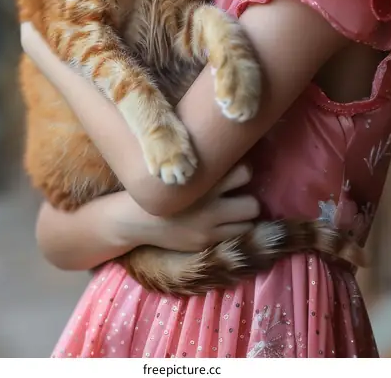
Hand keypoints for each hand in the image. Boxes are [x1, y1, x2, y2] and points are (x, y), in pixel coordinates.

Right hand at [136, 163, 259, 251]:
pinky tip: (224, 223)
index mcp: (204, 184)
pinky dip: (233, 230)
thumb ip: (205, 164)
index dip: (244, 171)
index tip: (238, 171)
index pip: (244, 173)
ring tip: (234, 210)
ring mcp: (209, 230)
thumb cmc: (162, 189)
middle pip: (252, 204)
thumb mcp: (181, 172)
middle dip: (248, 198)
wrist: (137, 220)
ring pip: (247, 225)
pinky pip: (235, 238)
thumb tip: (229, 146)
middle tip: (238, 195)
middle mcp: (210, 209)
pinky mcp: (206, 244)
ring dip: (244, 217)